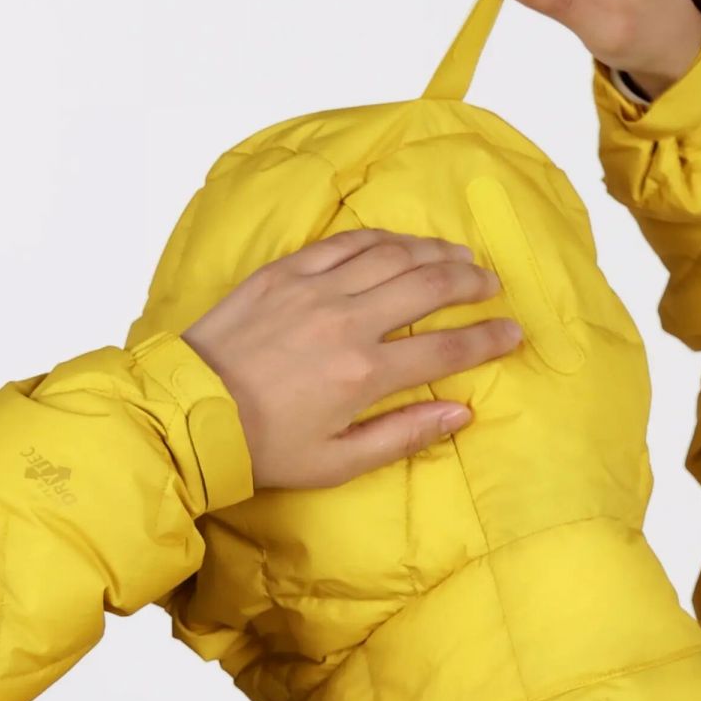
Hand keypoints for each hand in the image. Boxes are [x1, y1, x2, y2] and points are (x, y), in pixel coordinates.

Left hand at [181, 228, 522, 489]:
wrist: (187, 414)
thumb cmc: (263, 446)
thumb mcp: (337, 462)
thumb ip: (404, 435)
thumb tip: (463, 412)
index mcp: (364, 373)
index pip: (446, 348)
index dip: (488, 339)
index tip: (513, 332)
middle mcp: (348, 321)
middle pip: (428, 286)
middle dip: (470, 282)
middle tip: (490, 284)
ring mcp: (316, 289)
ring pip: (392, 254)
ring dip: (434, 252)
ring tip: (458, 256)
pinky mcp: (285, 271)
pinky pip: (346, 242)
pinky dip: (381, 238)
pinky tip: (399, 242)